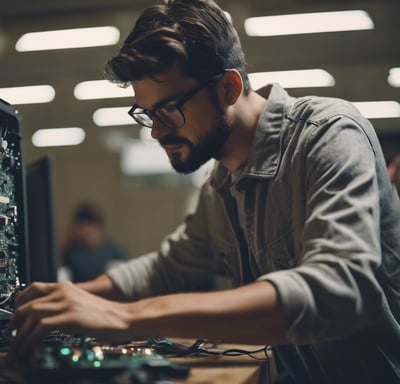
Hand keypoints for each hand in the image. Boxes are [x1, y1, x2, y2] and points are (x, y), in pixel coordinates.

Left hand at [6, 281, 130, 360]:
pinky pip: (42, 328)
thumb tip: (45, 319)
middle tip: (12, 338)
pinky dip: (31, 340)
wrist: (124, 317)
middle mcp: (64, 291)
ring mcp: (68, 303)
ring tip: (19, 351)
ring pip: (31, 316)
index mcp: (66, 287)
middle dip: (15, 324)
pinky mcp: (72, 316)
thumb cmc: (105, 314)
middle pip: (28, 304)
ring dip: (20, 337)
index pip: (33, 288)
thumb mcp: (81, 304)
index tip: (15, 318)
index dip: (19, 303)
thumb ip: (64, 305)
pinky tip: (32, 350)